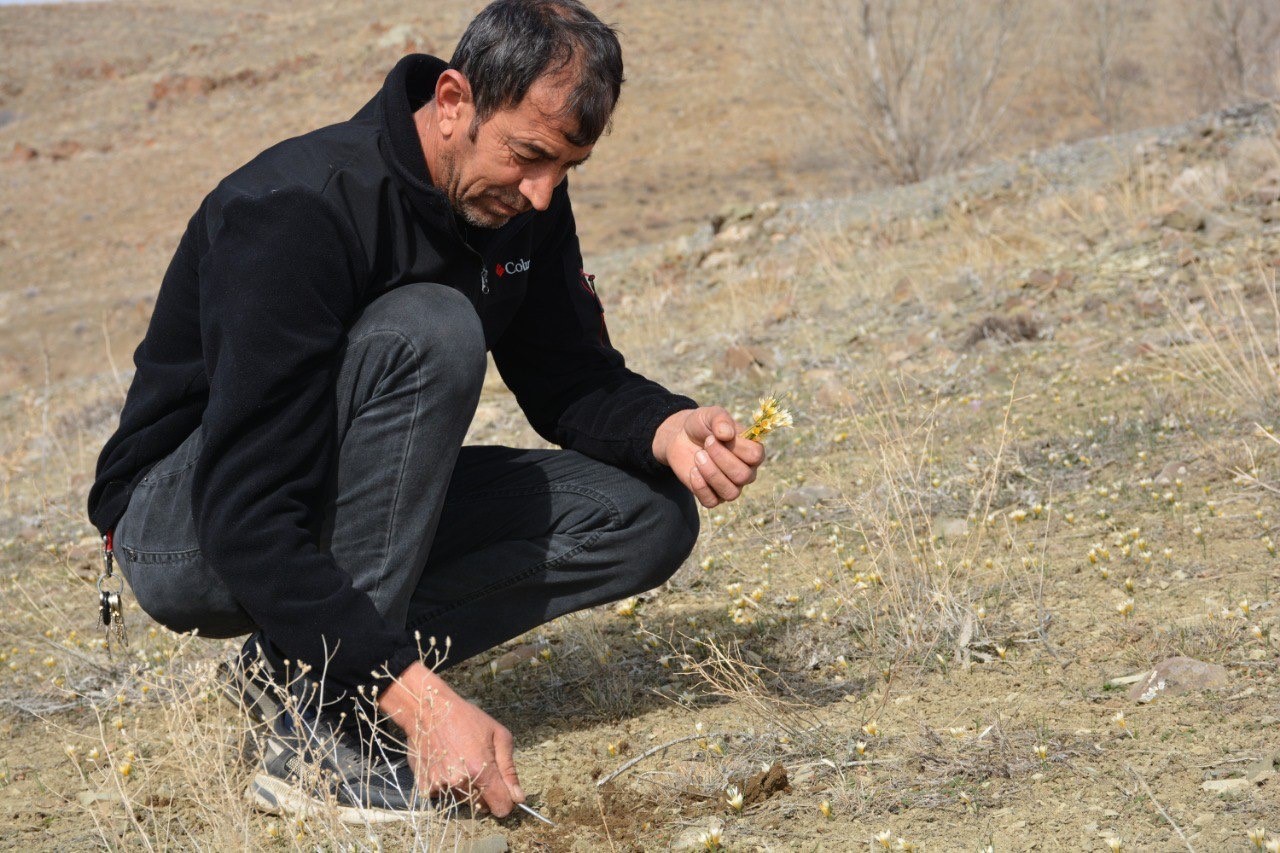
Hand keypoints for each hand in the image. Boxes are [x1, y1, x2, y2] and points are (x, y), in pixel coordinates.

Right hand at [377, 662, 523, 816]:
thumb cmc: (467, 718)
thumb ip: (509, 770)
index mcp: (481, 770)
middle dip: (486, 793)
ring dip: (466, 788)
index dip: (506, 801)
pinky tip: (446, 763)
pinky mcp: (425, 786)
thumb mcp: (499, 735)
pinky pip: (444, 795)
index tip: (504, 792)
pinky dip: (448, 785)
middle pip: (482, 806)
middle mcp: (459, 782)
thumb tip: (518, 798)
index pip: (500, 807)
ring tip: (461, 761)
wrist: (429, 710)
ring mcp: (440, 785)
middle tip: (480, 767)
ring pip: (463, 801)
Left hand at [652, 406, 765, 507]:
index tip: (716, 435)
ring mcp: (730, 486)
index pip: (756, 456)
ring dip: (711, 473)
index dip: (737, 447)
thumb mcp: (710, 415)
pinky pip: (712, 501)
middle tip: (706, 443)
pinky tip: (692, 471)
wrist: (680, 437)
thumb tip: (727, 434)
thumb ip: (720, 419)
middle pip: (743, 476)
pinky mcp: (712, 496)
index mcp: (751, 451)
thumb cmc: (702, 425)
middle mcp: (745, 472)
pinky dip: (700, 487)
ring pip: (731, 493)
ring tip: (698, 456)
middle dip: (721, 458)